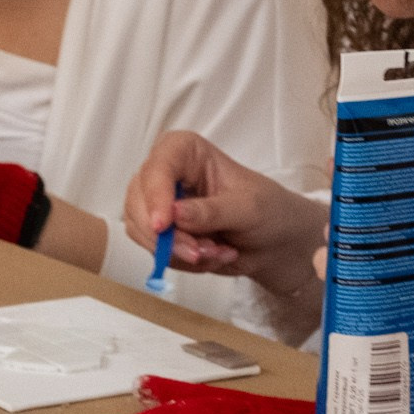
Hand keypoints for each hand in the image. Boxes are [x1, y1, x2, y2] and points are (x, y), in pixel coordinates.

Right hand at [125, 131, 325, 300]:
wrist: (274, 241)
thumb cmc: (267, 210)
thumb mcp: (248, 208)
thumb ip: (212, 211)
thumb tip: (176, 214)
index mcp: (186, 151)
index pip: (158, 166)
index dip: (155, 195)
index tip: (163, 225)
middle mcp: (165, 173)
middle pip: (139, 201)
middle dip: (169, 236)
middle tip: (200, 253)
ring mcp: (158, 204)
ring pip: (142, 230)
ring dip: (179, 252)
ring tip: (218, 252)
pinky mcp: (160, 232)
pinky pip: (154, 251)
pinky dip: (183, 262)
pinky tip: (213, 255)